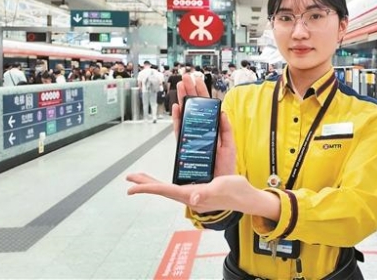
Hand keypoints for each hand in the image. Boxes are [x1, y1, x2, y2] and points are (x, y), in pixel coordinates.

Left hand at [126, 173, 256, 213]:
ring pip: (167, 188)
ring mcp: (193, 195)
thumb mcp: (222, 187)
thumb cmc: (235, 193)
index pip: (165, 190)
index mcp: (192, 195)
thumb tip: (193, 197)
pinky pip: (176, 186)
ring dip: (153, 183)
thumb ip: (208, 193)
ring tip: (140, 178)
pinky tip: (163, 181)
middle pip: (162, 189)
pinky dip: (165, 182)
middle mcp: (190, 196)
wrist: (246, 198)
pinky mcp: (197, 191)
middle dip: (145, 184)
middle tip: (129, 178)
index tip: (132, 188)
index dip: (148, 187)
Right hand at [172, 74, 235, 175]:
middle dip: (189, 92)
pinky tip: (177, 108)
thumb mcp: (229, 146)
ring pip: (185, 116)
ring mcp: (192, 138)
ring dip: (182, 100)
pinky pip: (179, 131)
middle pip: (193, 108)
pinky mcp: (185, 148)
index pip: (206, 108)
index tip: (198, 80)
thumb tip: (222, 112)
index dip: (202, 94)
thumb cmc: (225, 168)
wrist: (219, 185)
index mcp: (212, 130)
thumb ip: (226, 129)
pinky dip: (177, 119)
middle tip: (186, 78)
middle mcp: (200, 132)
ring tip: (180, 86)